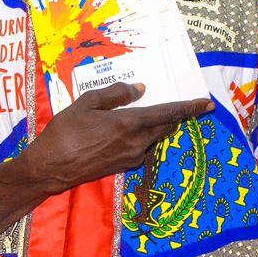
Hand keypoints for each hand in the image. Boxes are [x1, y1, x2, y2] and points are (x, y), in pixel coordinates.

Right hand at [21, 82, 213, 194]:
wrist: (51, 168)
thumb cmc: (65, 131)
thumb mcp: (86, 103)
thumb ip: (115, 94)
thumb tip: (140, 89)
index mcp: (129, 124)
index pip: (168, 113)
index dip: (189, 108)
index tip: (206, 103)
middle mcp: (136, 143)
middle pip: (165, 127)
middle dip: (177, 116)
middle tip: (185, 106)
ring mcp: (131, 158)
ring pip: (154, 138)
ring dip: (158, 127)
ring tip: (151, 115)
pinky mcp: (123, 167)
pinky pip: (141, 148)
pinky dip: (143, 137)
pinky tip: (128, 131)